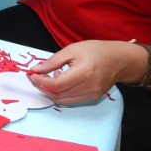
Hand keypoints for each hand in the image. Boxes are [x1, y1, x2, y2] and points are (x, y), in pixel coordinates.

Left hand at [28, 40, 147, 104]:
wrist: (119, 59)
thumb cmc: (96, 51)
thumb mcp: (71, 50)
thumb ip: (52, 62)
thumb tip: (35, 70)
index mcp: (84, 73)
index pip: (56, 84)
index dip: (41, 81)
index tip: (31, 74)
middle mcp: (89, 88)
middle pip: (58, 94)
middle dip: (42, 87)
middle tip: (34, 77)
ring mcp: (92, 95)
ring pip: (63, 100)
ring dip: (50, 92)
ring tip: (47, 78)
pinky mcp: (93, 98)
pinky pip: (71, 100)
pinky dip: (61, 94)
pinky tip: (60, 82)